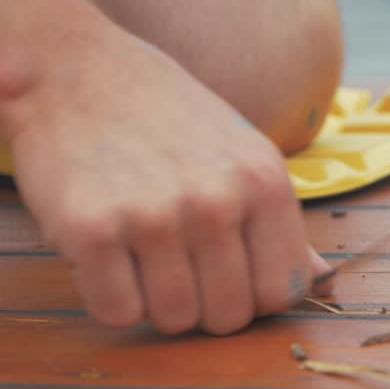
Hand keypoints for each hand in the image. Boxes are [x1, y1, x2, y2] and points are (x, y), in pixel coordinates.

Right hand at [2, 26, 333, 334]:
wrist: (68, 68)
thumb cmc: (157, 111)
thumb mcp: (237, 149)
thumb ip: (275, 220)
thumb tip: (321, 282)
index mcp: (263, 180)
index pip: (282, 290)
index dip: (249, 293)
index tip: (219, 269)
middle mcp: (216, 199)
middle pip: (226, 317)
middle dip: (198, 301)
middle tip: (168, 255)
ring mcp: (155, 216)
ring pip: (172, 320)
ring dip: (150, 298)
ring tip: (133, 245)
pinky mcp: (92, 230)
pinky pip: (115, 312)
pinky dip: (105, 294)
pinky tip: (101, 249)